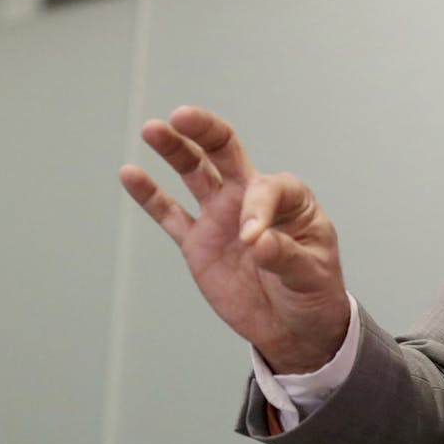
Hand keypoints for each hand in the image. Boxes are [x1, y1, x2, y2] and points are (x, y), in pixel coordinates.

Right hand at [119, 106, 349, 373]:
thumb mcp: (311, 275)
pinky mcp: (199, 242)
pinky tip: (129, 173)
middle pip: (225, 151)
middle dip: (205, 131)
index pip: (266, 188)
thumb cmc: (313, 293)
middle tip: (182, 116)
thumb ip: (285, 256)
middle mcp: (251, 197)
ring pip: (194, 173)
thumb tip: (257, 240)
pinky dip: (150, 195)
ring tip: (152, 129)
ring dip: (174, 150)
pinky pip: (170, 214)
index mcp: (289, 199)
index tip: (254, 242)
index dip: (257, 210)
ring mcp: (221, 216)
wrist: (294, 328)